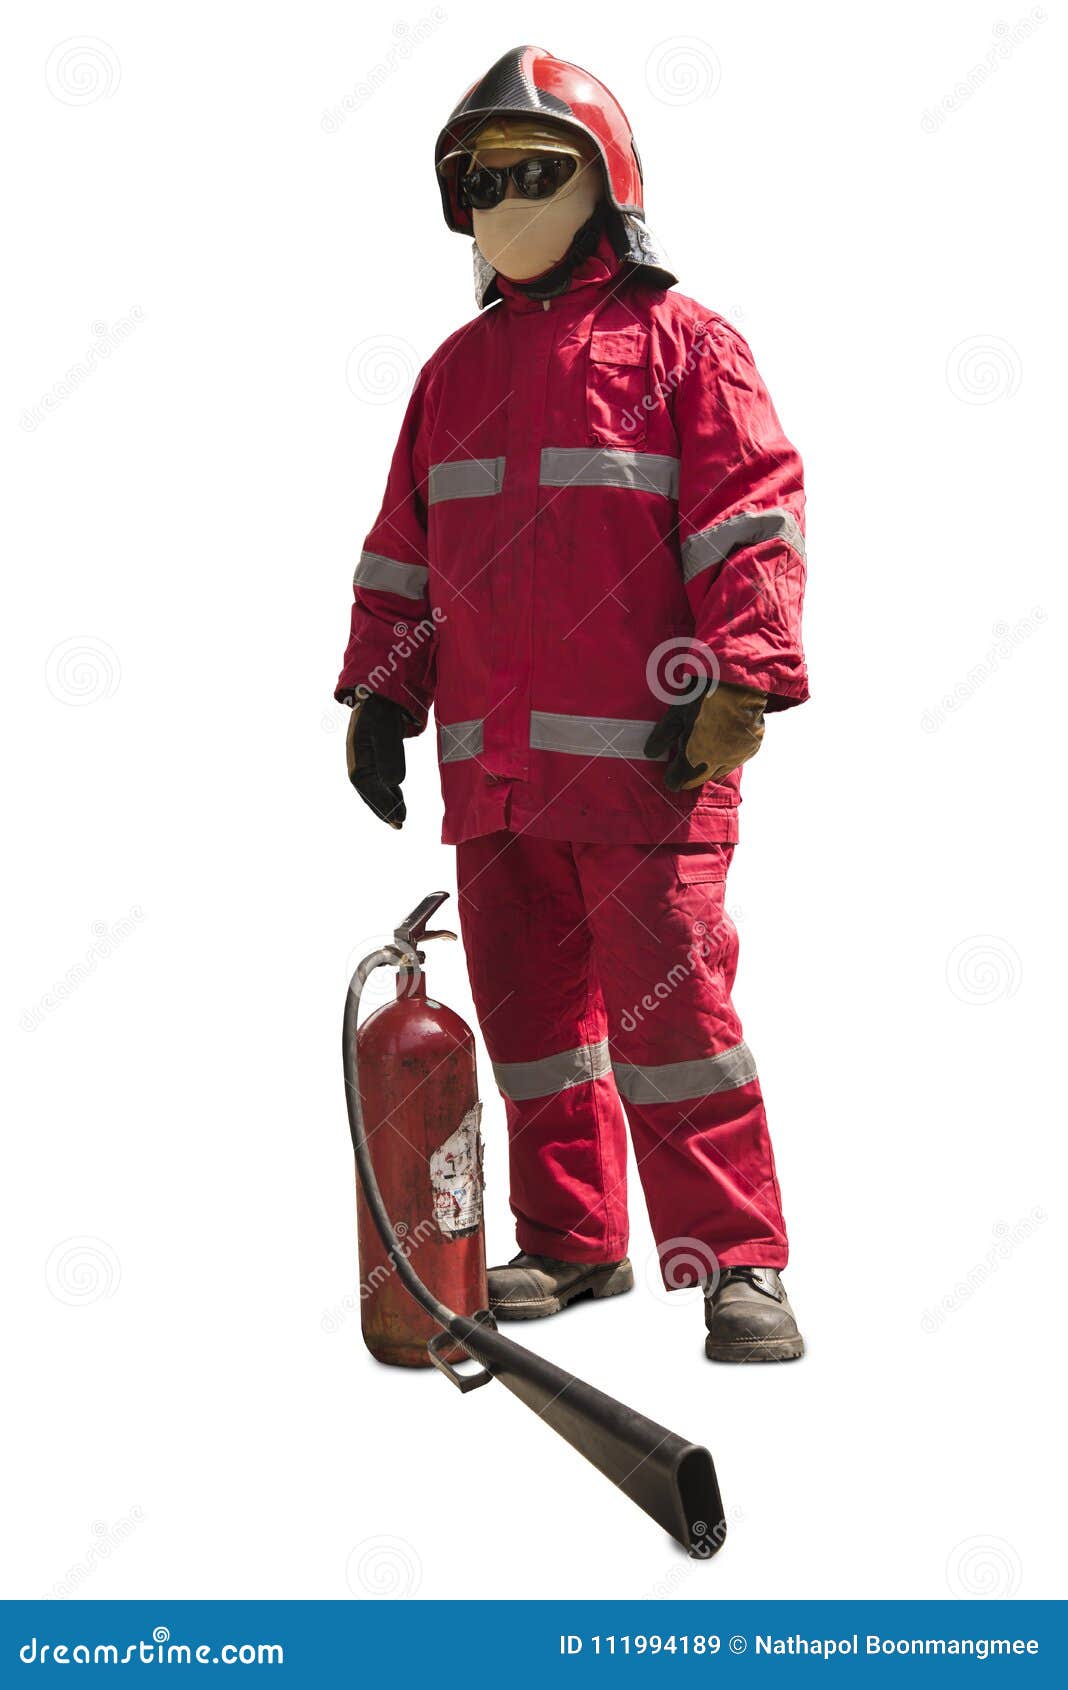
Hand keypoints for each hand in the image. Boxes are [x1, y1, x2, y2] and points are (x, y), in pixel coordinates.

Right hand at [346, 694, 409, 826]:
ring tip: (400, 819)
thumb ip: (390, 755)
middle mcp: (359, 763)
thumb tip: (394, 783)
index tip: (396, 818)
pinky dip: (390, 793)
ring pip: (375, 789)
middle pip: (370, 793)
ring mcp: (366, 762)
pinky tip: (399, 802)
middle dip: (384, 809)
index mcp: (357, 759)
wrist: (379, 695)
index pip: (369, 789)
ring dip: (387, 804)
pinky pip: (380, 781)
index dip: (382, 805)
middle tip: (399, 824)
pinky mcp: (375, 759)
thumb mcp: (386, 730)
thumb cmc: (381, 711)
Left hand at [644, 681, 766, 790]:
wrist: (740, 685)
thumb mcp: (675, 714)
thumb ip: (662, 737)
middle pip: (697, 780)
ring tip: (702, 755)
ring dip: (708, 767)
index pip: (677, 781)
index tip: (669, 772)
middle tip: (684, 767)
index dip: (671, 777)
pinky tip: (723, 744)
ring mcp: (735, 758)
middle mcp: (715, 765)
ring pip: (718, 772)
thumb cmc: (702, 698)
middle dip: (689, 776)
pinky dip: (727, 756)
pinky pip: (736, 759)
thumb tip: (650, 753)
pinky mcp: (751, 748)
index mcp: (692, 760)